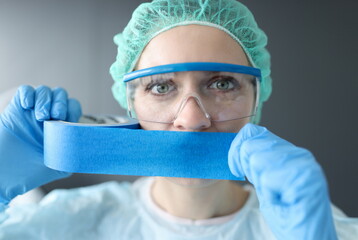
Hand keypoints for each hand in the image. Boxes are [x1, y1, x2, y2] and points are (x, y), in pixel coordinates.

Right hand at [0, 85, 81, 205]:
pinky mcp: (16, 108)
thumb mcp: (59, 166)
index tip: (68, 120)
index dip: (73, 109)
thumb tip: (90, 151)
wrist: (5, 175)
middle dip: (61, 102)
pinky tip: (27, 106)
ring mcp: (31, 111)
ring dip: (46, 99)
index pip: (72, 107)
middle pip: (60, 94)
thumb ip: (74, 156)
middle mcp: (47, 116)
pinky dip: (29, 94)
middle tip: (56, 115)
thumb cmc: (31, 172)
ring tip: (41, 116)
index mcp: (59, 127)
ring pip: (44, 90)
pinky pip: (25, 90)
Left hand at [228, 123, 336, 239]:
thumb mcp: (265, 182)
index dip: (237, 148)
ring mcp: (304, 164)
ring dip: (261, 183)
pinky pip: (269, 178)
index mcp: (287, 151)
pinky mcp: (307, 178)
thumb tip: (241, 144)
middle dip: (248, 168)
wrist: (306, 237)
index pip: (252, 132)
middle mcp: (297, 153)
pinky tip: (283, 201)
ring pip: (258, 160)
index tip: (236, 168)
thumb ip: (257, 161)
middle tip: (265, 185)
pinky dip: (270, 194)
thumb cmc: (286, 213)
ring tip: (277, 193)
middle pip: (251, 145)